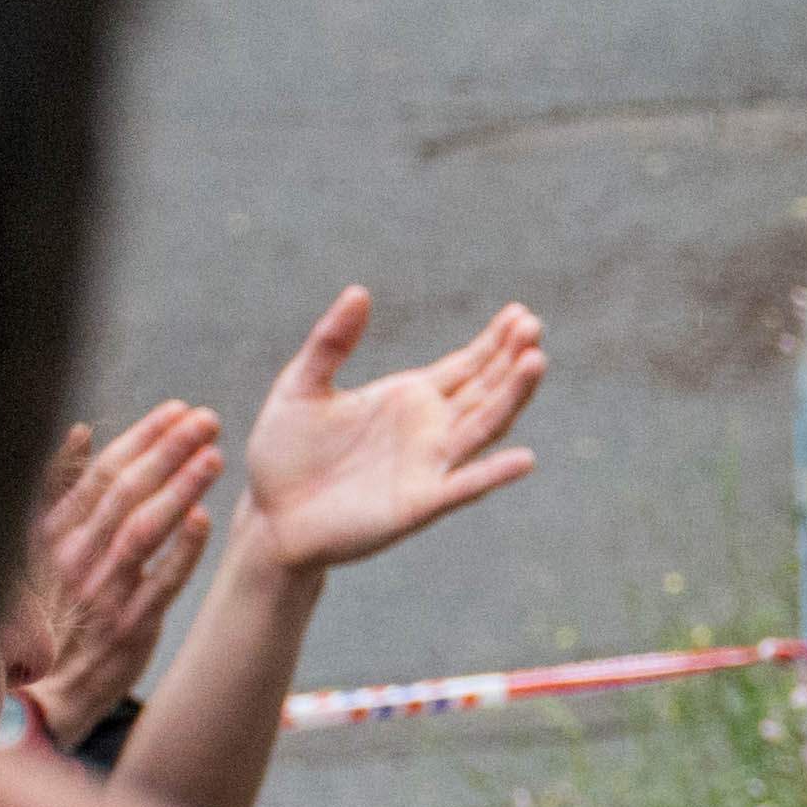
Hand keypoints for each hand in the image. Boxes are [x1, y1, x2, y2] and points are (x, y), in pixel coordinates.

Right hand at [0, 401, 222, 739]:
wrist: (48, 686)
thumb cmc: (53, 606)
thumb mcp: (41, 544)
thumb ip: (60, 488)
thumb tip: (82, 432)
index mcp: (53, 533)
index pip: (101, 473)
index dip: (141, 438)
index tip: (177, 410)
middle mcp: (75, 558)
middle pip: (125, 492)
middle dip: (168, 450)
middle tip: (209, 419)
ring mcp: (102, 591)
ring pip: (143, 530)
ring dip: (180, 490)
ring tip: (214, 457)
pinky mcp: (130, 625)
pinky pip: (160, 582)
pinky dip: (182, 550)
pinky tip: (206, 521)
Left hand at [236, 285, 546, 577]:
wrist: (270, 515)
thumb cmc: (285, 452)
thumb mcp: (302, 385)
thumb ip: (332, 342)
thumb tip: (359, 291)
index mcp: (409, 398)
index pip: (467, 366)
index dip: (496, 342)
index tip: (521, 314)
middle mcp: (431, 429)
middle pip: (486, 390)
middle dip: (512, 359)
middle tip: (534, 326)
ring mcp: (431, 466)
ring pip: (485, 427)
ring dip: (512, 398)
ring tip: (535, 362)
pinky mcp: (420, 503)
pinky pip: (464, 486)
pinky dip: (494, 474)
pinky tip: (524, 459)